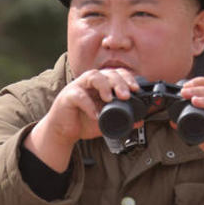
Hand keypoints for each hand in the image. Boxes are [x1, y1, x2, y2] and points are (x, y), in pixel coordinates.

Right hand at [23, 67, 139, 171]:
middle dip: (119, 82)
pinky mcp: (67, 97)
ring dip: (104, 86)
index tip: (136, 89)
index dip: (127, 78)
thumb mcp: (106, 121)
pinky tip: (95, 114)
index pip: (116, 74)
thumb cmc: (83, 121)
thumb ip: (122, 119)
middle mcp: (90, 82)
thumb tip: (140, 121)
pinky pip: (78, 96)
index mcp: (101, 85)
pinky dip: (88, 105)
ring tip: (110, 99)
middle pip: (107, 73)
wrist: (63, 131)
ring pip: (92, 76)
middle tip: (126, 95)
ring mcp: (78, 87)